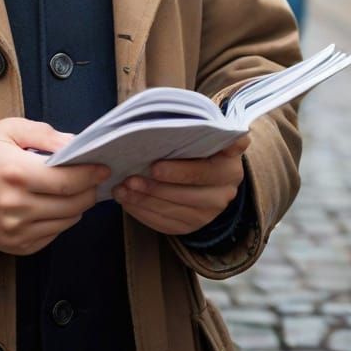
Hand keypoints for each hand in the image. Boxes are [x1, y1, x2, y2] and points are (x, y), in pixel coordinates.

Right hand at [0, 118, 108, 256]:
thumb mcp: (10, 129)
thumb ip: (45, 134)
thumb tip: (76, 144)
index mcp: (16, 173)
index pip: (68, 181)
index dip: (91, 175)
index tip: (104, 167)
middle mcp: (15, 207)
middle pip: (72, 204)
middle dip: (89, 190)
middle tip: (94, 177)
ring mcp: (15, 231)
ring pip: (66, 222)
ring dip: (77, 206)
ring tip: (74, 189)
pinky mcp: (15, 246)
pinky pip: (52, 236)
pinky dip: (60, 220)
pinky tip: (53, 204)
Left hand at [112, 136, 249, 235]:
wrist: (209, 169)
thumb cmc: (201, 143)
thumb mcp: (207, 132)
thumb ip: (206, 128)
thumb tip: (215, 123)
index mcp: (229, 168)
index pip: (203, 172)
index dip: (179, 171)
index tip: (153, 166)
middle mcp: (223, 194)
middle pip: (186, 196)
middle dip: (154, 189)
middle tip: (129, 179)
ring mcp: (208, 214)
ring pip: (173, 212)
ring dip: (144, 201)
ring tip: (121, 190)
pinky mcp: (192, 227)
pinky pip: (166, 224)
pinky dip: (143, 213)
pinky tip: (127, 201)